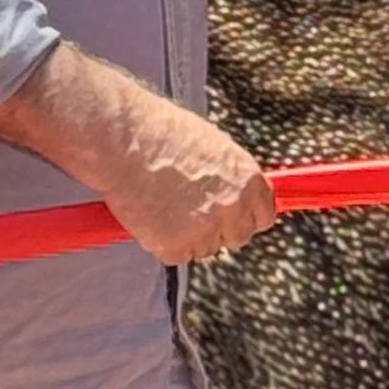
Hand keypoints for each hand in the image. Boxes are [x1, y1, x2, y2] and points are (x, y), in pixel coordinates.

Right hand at [0, 44, 277, 262]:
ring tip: (162, 202)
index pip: (264, 216)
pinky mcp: (176, 246)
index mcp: (248, 181)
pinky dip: (161, 241)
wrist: (124, 141)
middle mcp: (234, 208)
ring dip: (188, 234)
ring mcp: (206, 230)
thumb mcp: (214, 148)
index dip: (245, 217)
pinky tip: (149, 212)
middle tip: (190, 211)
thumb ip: (232, 177)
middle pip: (238, 237)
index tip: (232, 217)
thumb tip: (238, 195)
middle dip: (218, 230)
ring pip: (204, 247)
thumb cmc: (163, 134)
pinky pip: (175, 254)